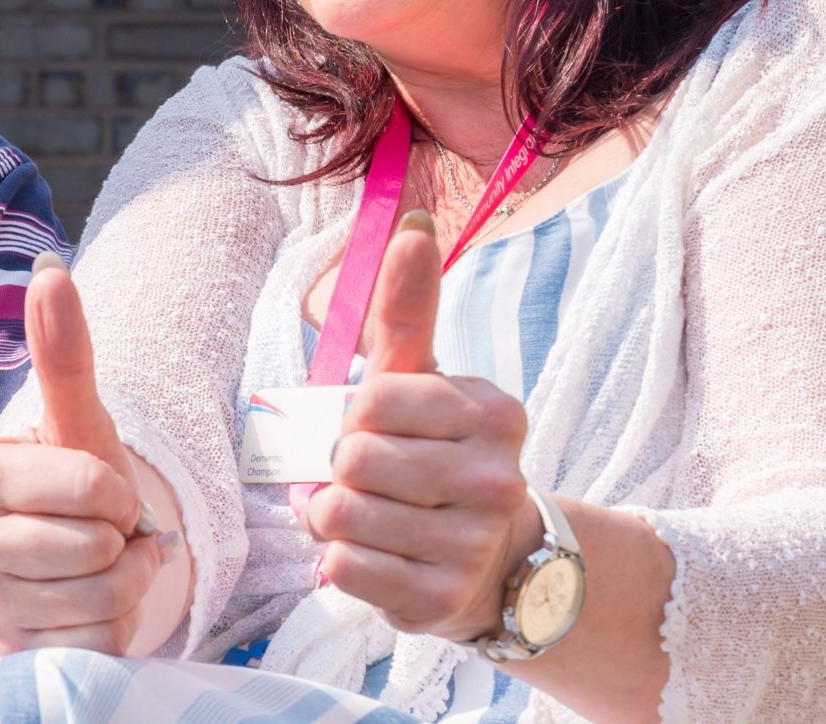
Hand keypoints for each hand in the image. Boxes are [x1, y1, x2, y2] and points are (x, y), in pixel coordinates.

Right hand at [0, 253, 170, 657]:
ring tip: (97, 572)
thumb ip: (63, 353)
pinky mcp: (7, 659)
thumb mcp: (76, 424)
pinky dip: (110, 634)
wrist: (54, 577)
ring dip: (124, 589)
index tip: (98, 497)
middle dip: (123, 545)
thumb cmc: (71, 493)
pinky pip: (97, 648)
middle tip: (100, 536)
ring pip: (103, 601)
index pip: (94, 488)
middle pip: (99, 550)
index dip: (119, 495)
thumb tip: (50, 271)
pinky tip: (84, 616)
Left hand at [308, 210, 539, 640]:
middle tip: (361, 479)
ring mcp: (474, 545)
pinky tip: (372, 556)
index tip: (373, 427)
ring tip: (362, 517)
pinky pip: (344, 569)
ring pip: (342, 516)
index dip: (351, 415)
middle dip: (336, 470)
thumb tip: (413, 223)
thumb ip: (410, 306)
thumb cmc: (437, 454)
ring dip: (329, 517)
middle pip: (353, 460)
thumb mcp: (424, 378)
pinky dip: (337, 562)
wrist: (494, 561)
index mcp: (494, 413)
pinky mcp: (442, 601)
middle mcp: (497, 479)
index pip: (372, 399)